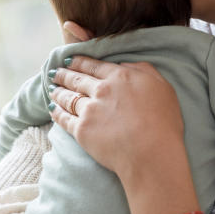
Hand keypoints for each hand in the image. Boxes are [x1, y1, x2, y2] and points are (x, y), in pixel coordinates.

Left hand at [47, 56, 184, 182]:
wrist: (151, 153)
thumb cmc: (163, 122)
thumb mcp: (162, 86)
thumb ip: (144, 70)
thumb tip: (126, 64)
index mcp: (120, 76)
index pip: (94, 66)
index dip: (80, 62)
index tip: (71, 61)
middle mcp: (101, 90)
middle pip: (77, 79)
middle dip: (64, 75)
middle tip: (56, 72)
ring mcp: (89, 110)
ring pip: (68, 98)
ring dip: (58, 92)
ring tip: (52, 89)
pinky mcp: (81, 131)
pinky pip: (64, 119)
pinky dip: (56, 112)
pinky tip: (52, 109)